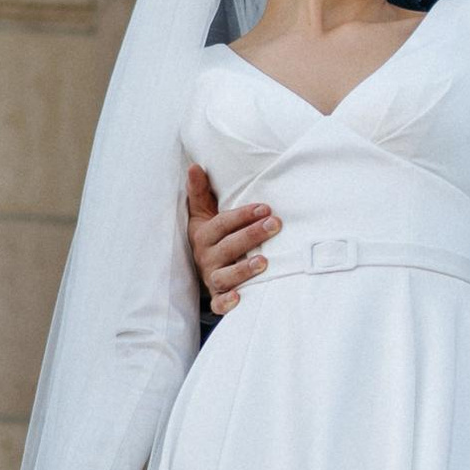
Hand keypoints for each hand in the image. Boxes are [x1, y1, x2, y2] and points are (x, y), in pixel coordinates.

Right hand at [186, 160, 278, 313]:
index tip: (265, 208)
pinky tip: (240, 297)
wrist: (199, 268)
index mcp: (203, 235)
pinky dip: (227, 303)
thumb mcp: (203, 214)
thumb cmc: (210, 236)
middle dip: (251, 235)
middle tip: (275, 225)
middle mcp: (206, 257)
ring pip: (225, 276)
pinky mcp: (217, 297)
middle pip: (228, 247)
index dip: (242, 215)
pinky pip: (219, 303)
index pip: (222, 224)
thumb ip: (201, 192)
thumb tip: (195, 166)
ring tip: (264, 262)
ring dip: (244, 269)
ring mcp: (211, 278)